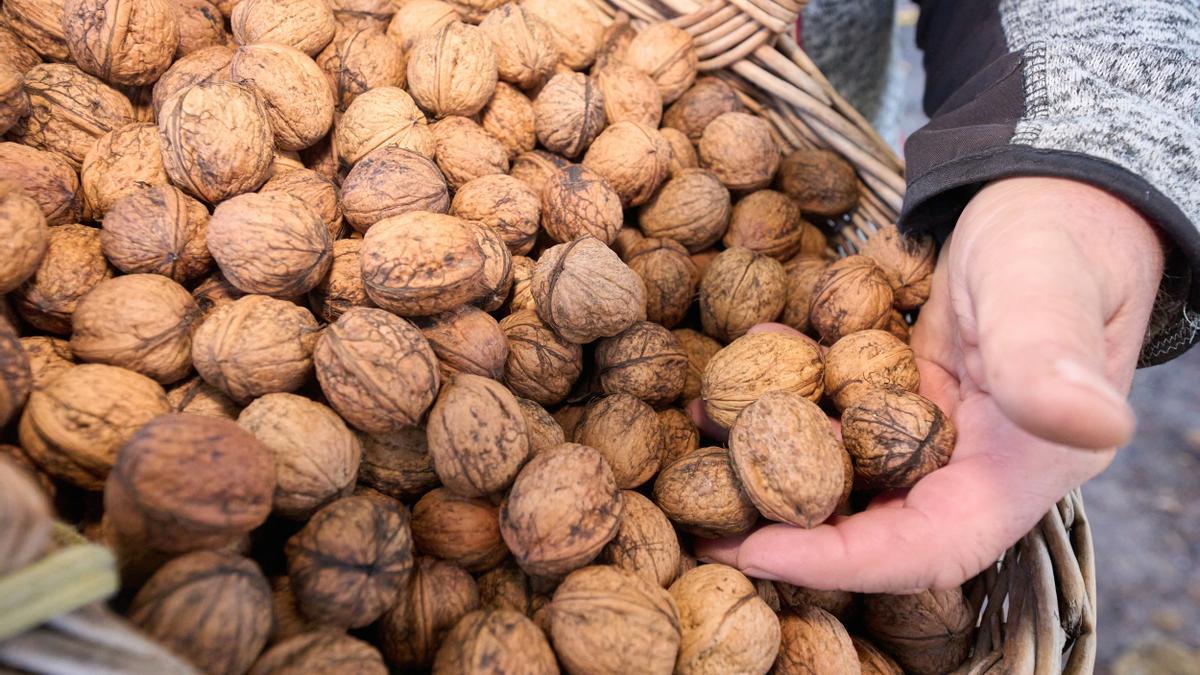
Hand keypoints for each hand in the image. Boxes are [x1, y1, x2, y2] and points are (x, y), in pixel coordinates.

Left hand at [694, 177, 1163, 592]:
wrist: (1058, 194)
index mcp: (1018, 471)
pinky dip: (796, 386)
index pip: (926, 550)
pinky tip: (754, 345)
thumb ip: (1051, 358)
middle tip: (699, 509)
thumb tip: (1090, 426)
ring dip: (776, 445)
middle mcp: (975, 466)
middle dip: (784, 518)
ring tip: (705, 412)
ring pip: (847, 463)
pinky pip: (843, 406)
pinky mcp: (909, 390)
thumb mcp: (1048, 292)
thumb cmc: (1063, 236)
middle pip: (872, 521)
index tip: (756, 551)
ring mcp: (937, 429)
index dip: (840, 561)